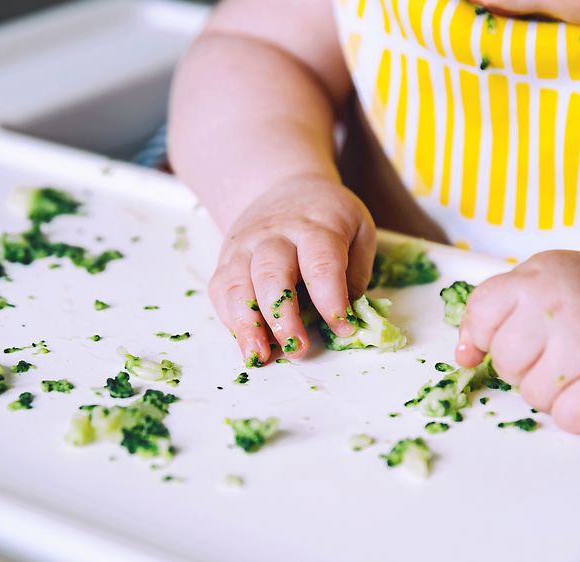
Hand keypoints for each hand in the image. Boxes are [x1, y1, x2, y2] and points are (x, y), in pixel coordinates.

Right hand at [208, 173, 375, 363]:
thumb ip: (356, 273)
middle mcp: (275, 235)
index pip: (321, 263)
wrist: (284, 187)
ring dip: (247, 324)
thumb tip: (348, 317)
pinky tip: (247, 343)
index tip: (343, 327)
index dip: (331, 299)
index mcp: (316, 226)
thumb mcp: (358, 230)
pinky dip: (231, 320)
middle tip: (297, 348)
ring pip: (238, 285)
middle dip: (282, 316)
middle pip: (272, 274)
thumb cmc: (328, 218)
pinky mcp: (227, 261)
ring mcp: (245, 247)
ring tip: (258, 356)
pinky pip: (221, 291)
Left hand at [456, 250, 579, 432]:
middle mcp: (557, 309)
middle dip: (521, 364)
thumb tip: (464, 358)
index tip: (516, 329)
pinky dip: (574, 412)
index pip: (481, 320)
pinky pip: (567, 418)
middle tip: (552, 348)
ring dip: (548, 389)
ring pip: (532, 396)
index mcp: (532, 281)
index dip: (489, 334)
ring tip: (573, 364)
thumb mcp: (530, 281)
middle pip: (505, 363)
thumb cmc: (579, 296)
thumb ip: (488, 312)